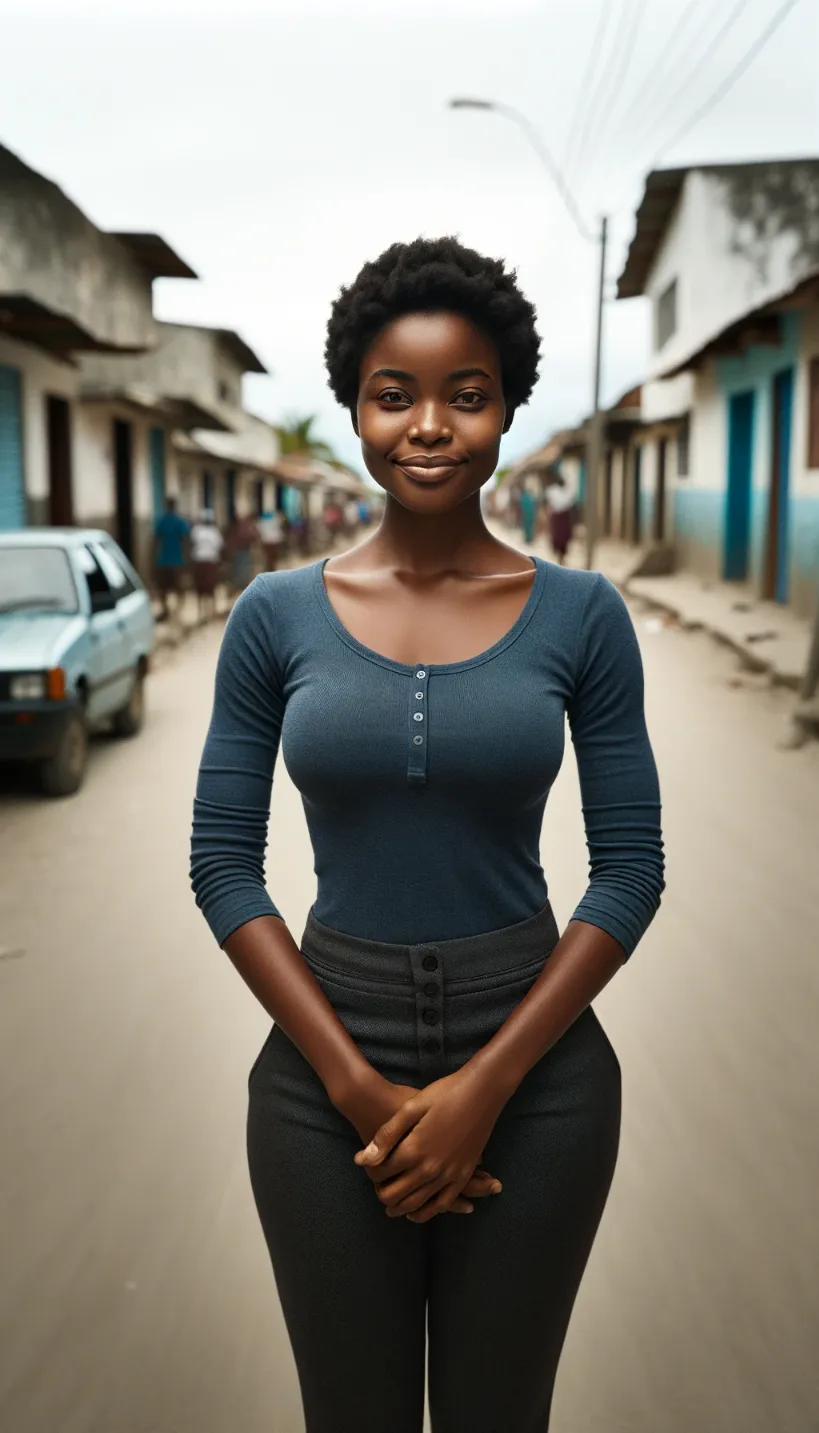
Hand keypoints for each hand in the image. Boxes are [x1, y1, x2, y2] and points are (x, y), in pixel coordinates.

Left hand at [354, 1063, 507, 1222]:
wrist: (482, 1092)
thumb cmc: (444, 1094)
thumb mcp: (411, 1107)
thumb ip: (386, 1135)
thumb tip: (362, 1160)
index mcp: (413, 1149)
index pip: (381, 1171)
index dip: (371, 1170)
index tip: (368, 1166)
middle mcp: (430, 1168)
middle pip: (397, 1193)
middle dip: (382, 1194)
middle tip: (377, 1191)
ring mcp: (449, 1174)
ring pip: (418, 1203)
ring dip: (401, 1208)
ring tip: (391, 1208)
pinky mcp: (463, 1175)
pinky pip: (443, 1203)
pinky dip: (428, 1212)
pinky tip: (418, 1212)